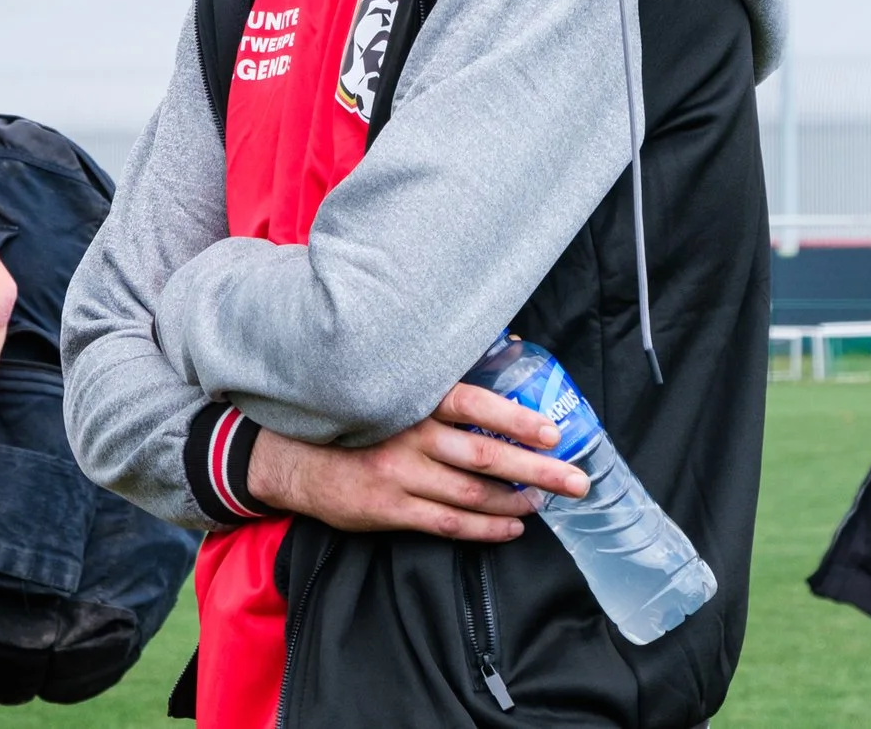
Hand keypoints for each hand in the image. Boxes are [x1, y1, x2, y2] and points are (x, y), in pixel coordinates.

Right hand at [246, 382, 589, 542]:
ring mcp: (398, 476)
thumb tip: (511, 342)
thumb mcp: (389, 384)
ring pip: (472, 495)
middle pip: (484, 457)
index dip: (515, 418)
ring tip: (549, 502)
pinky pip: (449, 524)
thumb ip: (441, 372)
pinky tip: (513, 526)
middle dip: (537, 470)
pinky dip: (487, 529)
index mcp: (411, 399)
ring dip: (517, 501)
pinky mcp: (390, 509)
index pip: (472, 404)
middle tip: (578, 481)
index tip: (553, 431)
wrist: (292, 456)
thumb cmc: (354, 414)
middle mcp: (407, 436)